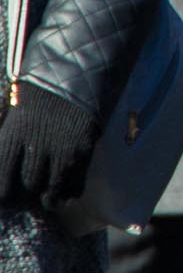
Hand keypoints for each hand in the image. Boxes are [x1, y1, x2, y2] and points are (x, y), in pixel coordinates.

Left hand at [0, 80, 98, 210]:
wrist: (73, 72)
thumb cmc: (35, 95)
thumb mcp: (10, 115)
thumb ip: (6, 142)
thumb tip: (3, 169)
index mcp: (11, 139)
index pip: (2, 189)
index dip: (4, 198)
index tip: (7, 196)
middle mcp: (35, 149)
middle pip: (25, 194)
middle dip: (25, 200)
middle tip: (27, 197)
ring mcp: (62, 151)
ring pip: (51, 196)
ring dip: (47, 199)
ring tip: (47, 194)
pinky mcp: (84, 150)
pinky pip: (76, 188)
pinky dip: (69, 193)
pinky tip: (66, 188)